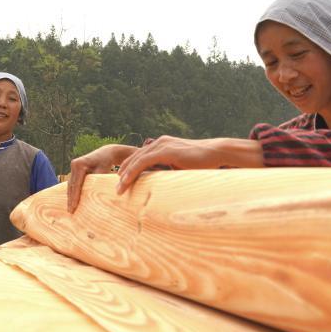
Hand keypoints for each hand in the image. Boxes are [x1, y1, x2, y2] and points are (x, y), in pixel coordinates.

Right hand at [67, 143, 137, 211]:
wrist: (107, 153)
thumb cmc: (106, 162)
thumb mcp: (103, 171)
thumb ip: (96, 181)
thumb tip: (92, 195)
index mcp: (79, 164)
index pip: (76, 184)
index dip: (75, 197)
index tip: (74, 207)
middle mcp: (74, 165)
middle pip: (72, 185)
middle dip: (71, 199)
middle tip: (70, 212)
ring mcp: (73, 167)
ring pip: (71, 185)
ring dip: (70, 197)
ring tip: (70, 209)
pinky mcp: (75, 170)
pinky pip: (73, 183)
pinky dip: (72, 192)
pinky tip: (72, 202)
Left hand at [115, 137, 263, 194]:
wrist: (217, 153)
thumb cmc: (203, 164)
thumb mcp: (182, 168)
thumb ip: (170, 172)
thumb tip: (164, 187)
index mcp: (162, 145)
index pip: (140, 157)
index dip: (129, 169)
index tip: (120, 182)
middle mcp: (159, 142)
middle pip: (134, 157)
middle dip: (122, 172)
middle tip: (113, 188)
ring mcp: (162, 145)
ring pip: (136, 159)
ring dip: (124, 174)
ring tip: (117, 188)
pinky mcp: (165, 150)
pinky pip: (143, 162)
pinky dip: (132, 171)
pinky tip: (124, 181)